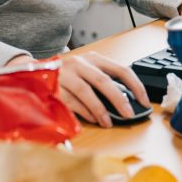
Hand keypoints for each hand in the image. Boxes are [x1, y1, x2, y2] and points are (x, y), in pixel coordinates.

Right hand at [6, 51, 148, 127]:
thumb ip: (104, 81)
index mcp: (93, 58)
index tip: (144, 101)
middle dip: (118, 99)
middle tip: (128, 114)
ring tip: (108, 122)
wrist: (37, 71)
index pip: (120, 69)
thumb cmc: (69, 74)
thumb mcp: (88, 70)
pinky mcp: (54, 88)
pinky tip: (93, 120)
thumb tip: (126, 101)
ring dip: (100, 110)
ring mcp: (65, 75)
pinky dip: (84, 112)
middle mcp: (79, 64)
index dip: (135, 86)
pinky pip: (72, 102)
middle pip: (103, 81)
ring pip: (86, 92)